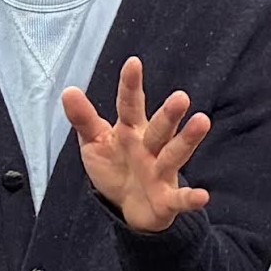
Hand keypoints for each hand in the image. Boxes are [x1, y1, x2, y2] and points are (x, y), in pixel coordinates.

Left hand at [61, 56, 214, 235]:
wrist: (130, 207)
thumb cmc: (115, 167)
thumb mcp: (95, 142)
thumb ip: (83, 118)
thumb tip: (68, 91)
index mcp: (131, 130)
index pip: (130, 105)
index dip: (130, 86)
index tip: (133, 63)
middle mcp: (150, 147)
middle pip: (159, 128)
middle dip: (169, 114)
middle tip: (180, 97)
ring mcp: (161, 172)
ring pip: (174, 154)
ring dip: (188, 140)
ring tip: (202, 122)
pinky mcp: (167, 199)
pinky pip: (180, 199)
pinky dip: (191, 198)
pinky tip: (202, 196)